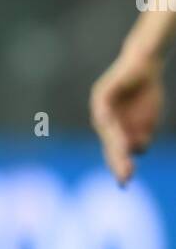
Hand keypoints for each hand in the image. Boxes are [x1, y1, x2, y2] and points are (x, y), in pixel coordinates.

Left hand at [90, 46, 164, 184]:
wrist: (146, 65)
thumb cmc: (146, 93)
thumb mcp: (147, 121)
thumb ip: (140, 136)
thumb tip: (136, 152)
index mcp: (112, 130)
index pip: (114, 151)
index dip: (119, 166)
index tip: (125, 183)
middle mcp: (103, 120)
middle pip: (109, 143)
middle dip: (117, 160)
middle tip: (124, 176)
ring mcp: (101, 105)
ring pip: (105, 127)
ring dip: (113, 142)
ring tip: (121, 155)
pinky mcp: (103, 91)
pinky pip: (102, 105)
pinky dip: (104, 115)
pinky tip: (107, 124)